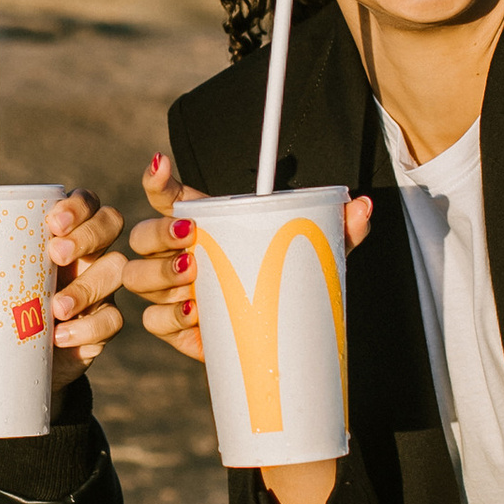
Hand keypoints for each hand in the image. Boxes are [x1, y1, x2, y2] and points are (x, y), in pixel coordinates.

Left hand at [0, 188, 125, 395]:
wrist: (7, 365)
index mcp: (57, 229)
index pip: (83, 201)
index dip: (77, 205)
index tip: (51, 221)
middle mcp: (85, 252)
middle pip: (110, 225)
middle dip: (89, 236)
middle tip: (54, 254)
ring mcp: (97, 289)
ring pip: (115, 272)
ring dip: (88, 287)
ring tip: (54, 309)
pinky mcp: (100, 327)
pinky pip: (112, 322)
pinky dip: (90, 329)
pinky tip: (62, 338)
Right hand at [130, 156, 372, 503]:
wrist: (279, 339)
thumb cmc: (287, 280)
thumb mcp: (312, 253)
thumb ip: (337, 230)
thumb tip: (364, 207)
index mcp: (203, 223)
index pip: (166, 195)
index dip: (156, 179)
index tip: (163, 164)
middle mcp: (177, 254)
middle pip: (143, 237)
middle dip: (159, 237)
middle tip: (192, 241)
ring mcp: (170, 292)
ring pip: (139, 278)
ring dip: (161, 276)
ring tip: (195, 280)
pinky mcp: (175, 330)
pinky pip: (153, 322)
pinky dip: (169, 318)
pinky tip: (193, 315)